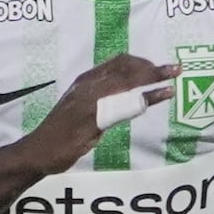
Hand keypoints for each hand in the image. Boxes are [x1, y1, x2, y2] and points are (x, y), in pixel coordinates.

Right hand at [27, 52, 176, 172]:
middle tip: (174, 69)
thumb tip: (128, 98)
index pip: (118, 62)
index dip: (141, 61)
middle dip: (152, 66)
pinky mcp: (92, 118)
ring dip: (153, 76)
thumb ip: (104, 101)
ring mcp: (89, 100)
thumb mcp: (84, 110)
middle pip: (125, 67)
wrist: (38, 152)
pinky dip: (147, 97)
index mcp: (85, 80)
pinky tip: (162, 95)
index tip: (159, 66)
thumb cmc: (61, 134)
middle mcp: (87, 85)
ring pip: (127, 81)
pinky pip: (124, 104)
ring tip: (173, 76)